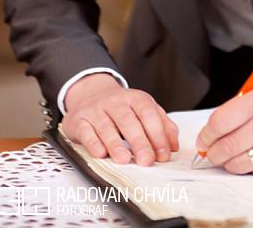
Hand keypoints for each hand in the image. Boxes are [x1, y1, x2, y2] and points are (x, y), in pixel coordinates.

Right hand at [61, 73, 178, 165]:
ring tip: (125, 159)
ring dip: (116, 144)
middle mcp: (115, 102)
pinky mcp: (79, 120)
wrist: (90, 93)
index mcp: (135, 98)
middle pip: (128, 121)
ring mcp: (96, 110)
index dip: (157, 134)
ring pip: (106, 126)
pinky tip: (100, 153)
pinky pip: (86, 131)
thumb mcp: (144, 109)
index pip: (148, 114)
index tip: (163, 154)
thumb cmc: (121, 107)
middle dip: (139, 141)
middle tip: (146, 160)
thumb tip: (174, 146)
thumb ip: (162, 125)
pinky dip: (93, 143)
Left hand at [196, 86, 252, 176]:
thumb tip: (207, 139)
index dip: (206, 135)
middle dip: (213, 154)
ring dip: (230, 164)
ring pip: (239, 164)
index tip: (203, 141)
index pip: (220, 121)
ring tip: (233, 157)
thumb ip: (236, 115)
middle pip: (227, 145)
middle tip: (212, 155)